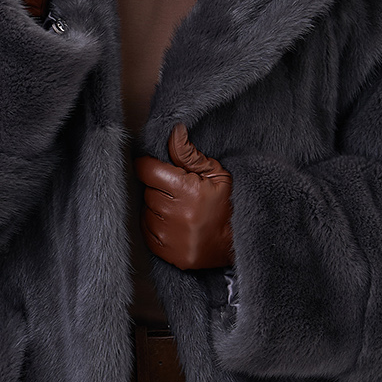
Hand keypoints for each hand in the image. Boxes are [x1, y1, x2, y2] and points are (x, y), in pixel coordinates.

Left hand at [134, 123, 234, 270]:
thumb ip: (188, 153)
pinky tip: (174, 223)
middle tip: (178, 191)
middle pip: (147, 188)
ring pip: (145, 208)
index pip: (146, 169)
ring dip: (157, 206)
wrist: (235, 244)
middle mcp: (173, 214)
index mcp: (187, 191)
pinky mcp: (162, 250)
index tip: (156, 166)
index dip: (150, 164)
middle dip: (159, 186)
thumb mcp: (215, 174)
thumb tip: (174, 131)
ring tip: (179, 209)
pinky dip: (155, 223)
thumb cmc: (227, 205)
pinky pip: (145, 228)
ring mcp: (166, 235)